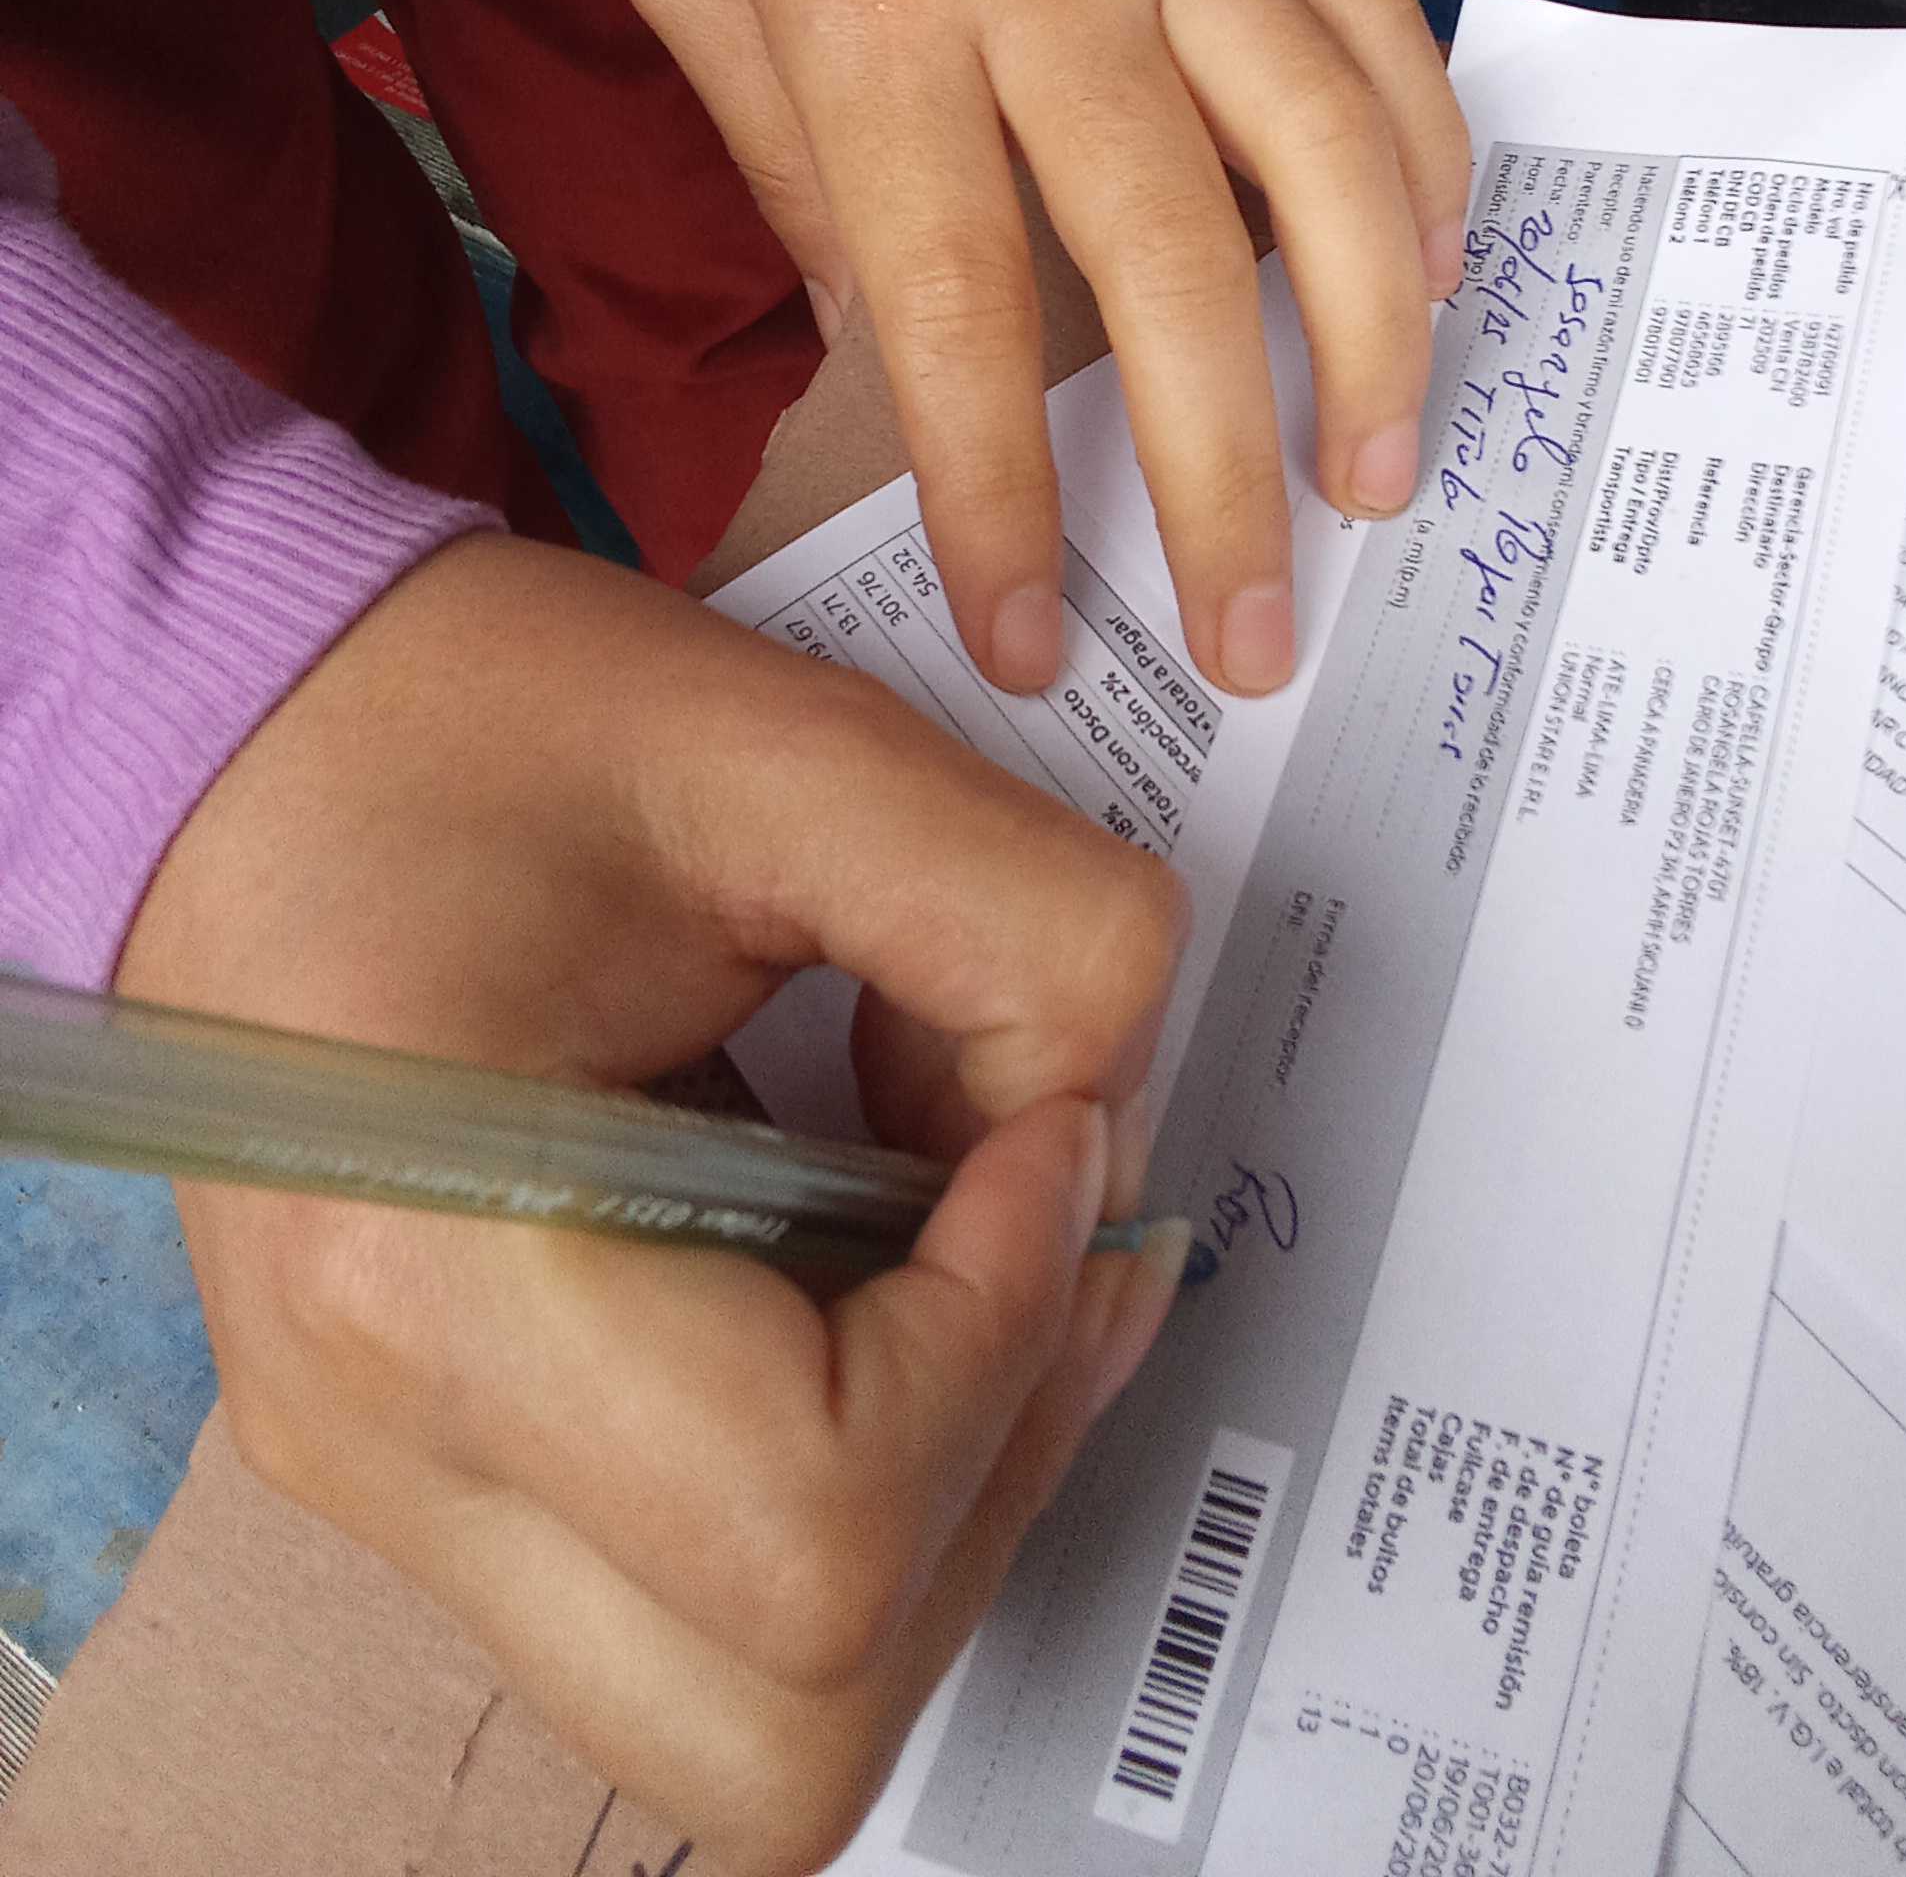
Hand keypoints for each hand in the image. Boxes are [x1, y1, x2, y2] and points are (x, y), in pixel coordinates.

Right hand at [120, 533, 1188, 1876]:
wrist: (256, 741)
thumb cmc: (476, 716)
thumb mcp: (789, 750)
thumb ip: (1022, 924)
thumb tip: (1115, 1118)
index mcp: (433, 1264)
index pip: (813, 1519)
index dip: (999, 1334)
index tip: (1041, 1128)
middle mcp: (389, 1443)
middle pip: (789, 1723)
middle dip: (992, 1473)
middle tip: (1050, 1227)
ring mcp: (406, 1491)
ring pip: (756, 1720)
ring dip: (941, 1504)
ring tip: (984, 1251)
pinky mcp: (451, 1475)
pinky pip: (706, 1609)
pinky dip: (860, 1481)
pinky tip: (886, 1270)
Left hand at [611, 0, 1471, 698]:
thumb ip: (784, 157)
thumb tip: (892, 333)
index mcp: (877, 24)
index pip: (949, 307)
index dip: (998, 492)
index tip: (1031, 635)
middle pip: (1167, 268)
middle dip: (1220, 479)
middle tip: (1256, 639)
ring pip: (1326, 153)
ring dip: (1373, 338)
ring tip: (1380, 481)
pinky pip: (1379, 28)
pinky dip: (1430, 156)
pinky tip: (1441, 267)